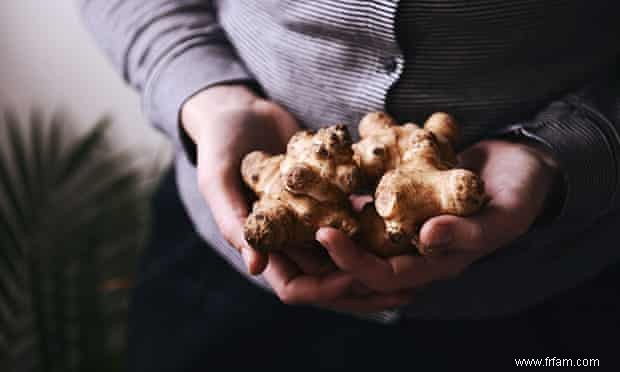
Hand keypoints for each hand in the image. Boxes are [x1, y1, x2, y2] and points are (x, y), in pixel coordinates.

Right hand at [183, 85, 409, 311]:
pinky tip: (412, 220)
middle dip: (366, 285)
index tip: (355, 277)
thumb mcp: (218, 180)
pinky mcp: (332, 197)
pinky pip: (359, 216)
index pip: (295, 288)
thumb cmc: (219, 143)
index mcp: (266, 245)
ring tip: (419, 262)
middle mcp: (292, 240)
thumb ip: (233, 221)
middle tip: (406, 284)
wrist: (240, 110)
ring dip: (380, 260)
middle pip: (331, 279)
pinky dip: (381, 222)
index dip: (325, 290)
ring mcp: (314, 220)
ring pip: (351, 253)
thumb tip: (256, 267)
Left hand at [317, 139, 559, 292]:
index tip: (323, 234)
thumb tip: (426, 241)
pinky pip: (368, 199)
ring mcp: (406, 222)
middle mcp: (414, 248)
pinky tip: (325, 173)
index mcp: (436, 263)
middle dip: (326, 248)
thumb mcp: (505, 214)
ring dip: (330, 217)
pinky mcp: (403, 198)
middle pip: (360, 258)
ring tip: (297, 200)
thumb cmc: (521, 192)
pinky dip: (349, 188)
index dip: (352, 261)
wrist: (522, 162)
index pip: (384, 275)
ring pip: (357, 229)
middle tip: (294, 225)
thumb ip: (469, 233)